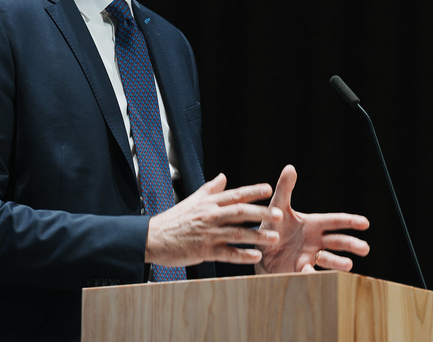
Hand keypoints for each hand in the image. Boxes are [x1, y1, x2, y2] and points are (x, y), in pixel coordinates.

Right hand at [145, 173, 283, 266]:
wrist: (153, 237)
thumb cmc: (173, 219)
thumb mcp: (192, 200)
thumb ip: (209, 189)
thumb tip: (223, 176)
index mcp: (208, 203)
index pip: (234, 194)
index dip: (252, 191)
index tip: (268, 189)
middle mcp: (210, 216)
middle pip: (239, 212)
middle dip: (260, 213)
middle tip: (279, 215)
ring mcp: (207, 233)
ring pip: (237, 233)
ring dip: (257, 235)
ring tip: (274, 238)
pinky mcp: (204, 251)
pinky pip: (227, 253)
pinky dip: (242, 255)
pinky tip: (255, 256)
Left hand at [256, 165, 369, 273]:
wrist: (260, 247)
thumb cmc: (273, 224)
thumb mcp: (277, 206)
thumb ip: (285, 188)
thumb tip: (290, 168)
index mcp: (314, 224)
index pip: (335, 221)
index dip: (350, 221)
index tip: (365, 222)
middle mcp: (316, 240)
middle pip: (338, 242)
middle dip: (352, 244)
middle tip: (365, 248)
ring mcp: (310, 256)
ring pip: (328, 259)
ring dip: (338, 262)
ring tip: (348, 264)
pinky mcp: (299, 269)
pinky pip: (308, 272)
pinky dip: (312, 274)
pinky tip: (313, 273)